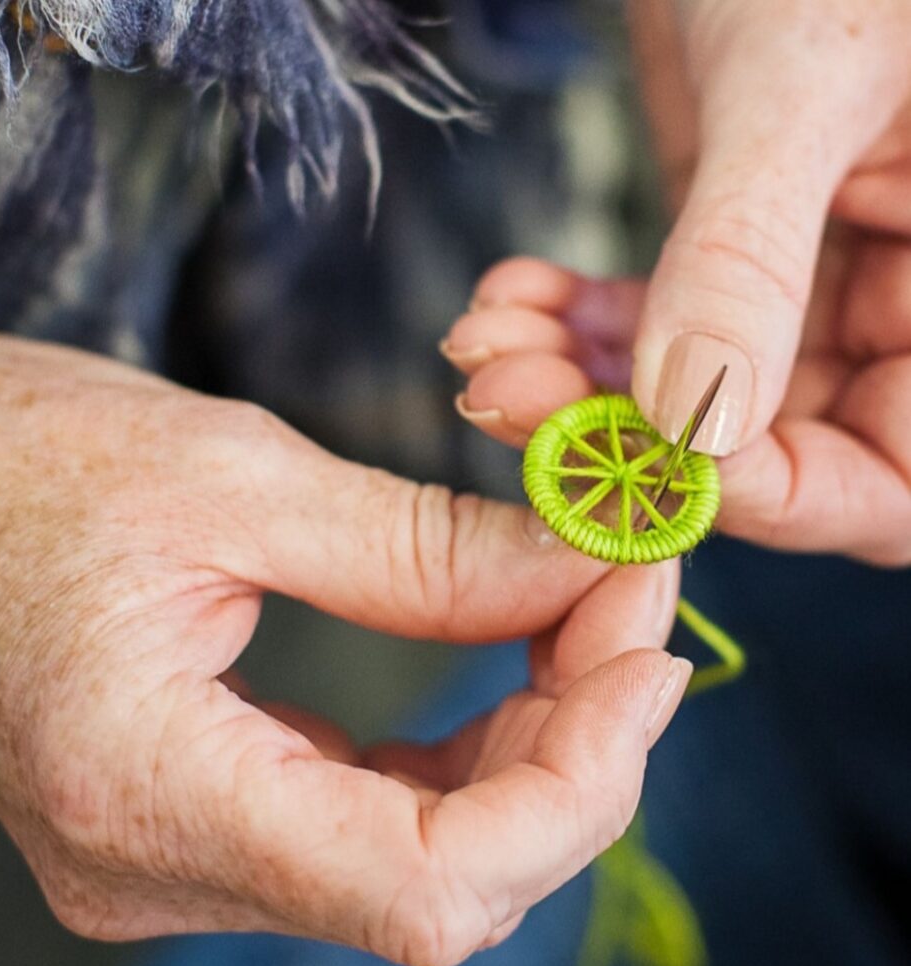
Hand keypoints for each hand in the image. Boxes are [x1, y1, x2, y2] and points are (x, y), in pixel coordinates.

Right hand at [0, 329, 686, 965]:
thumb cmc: (24, 461)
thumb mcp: (236, 478)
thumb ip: (425, 549)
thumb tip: (581, 570)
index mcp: (146, 789)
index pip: (425, 887)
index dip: (575, 783)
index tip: (644, 647)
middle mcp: (161, 866)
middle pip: (449, 886)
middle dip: (578, 751)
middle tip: (632, 605)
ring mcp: (181, 858)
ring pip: (427, 864)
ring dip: (534, 752)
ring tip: (586, 623)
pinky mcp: (205, 819)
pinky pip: (378, 825)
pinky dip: (469, 756)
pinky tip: (510, 667)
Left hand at [442, 0, 910, 564]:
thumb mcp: (803, 83)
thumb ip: (749, 256)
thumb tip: (693, 426)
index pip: (887, 474)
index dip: (766, 491)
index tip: (635, 454)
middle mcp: (896, 309)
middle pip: (768, 448)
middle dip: (624, 433)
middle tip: (511, 394)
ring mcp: (811, 289)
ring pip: (686, 399)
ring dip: (574, 381)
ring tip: (487, 341)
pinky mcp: (726, 260)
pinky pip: (650, 330)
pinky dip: (572, 326)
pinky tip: (512, 296)